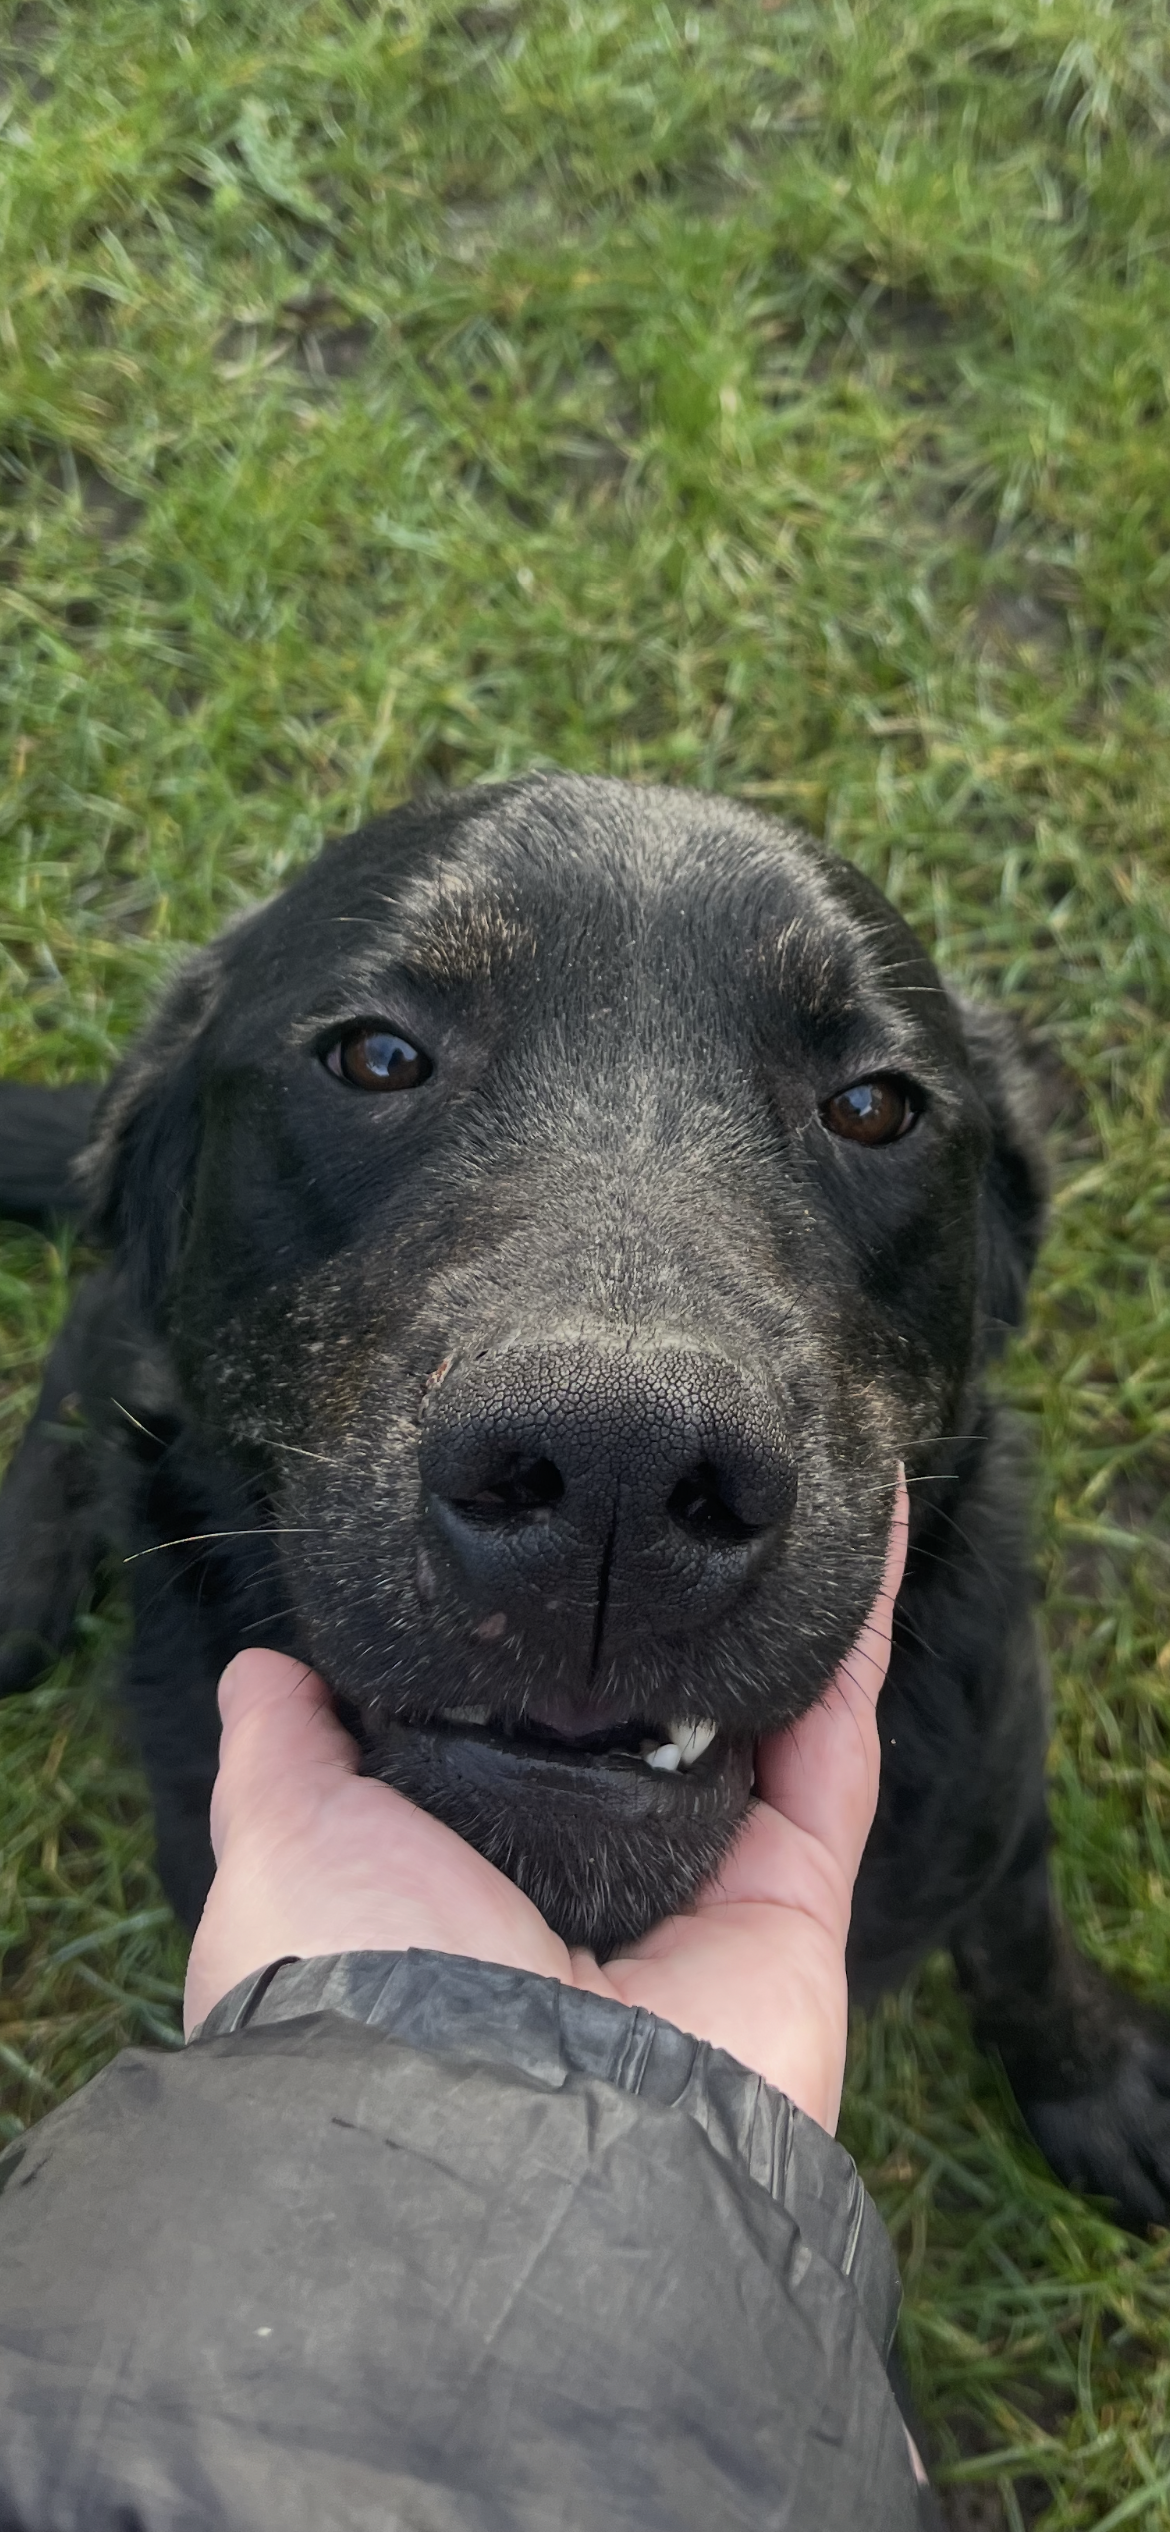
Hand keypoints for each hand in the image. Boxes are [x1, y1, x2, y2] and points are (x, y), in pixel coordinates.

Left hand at [185, 1482, 907, 2132]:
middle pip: (648, 1734)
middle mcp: (584, 1890)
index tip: (547, 1537)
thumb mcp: (280, 1841)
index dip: (528, 1648)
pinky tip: (869, 1529)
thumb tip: (260, 1669)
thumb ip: (282, 1753)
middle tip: (679, 1494)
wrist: (489, 2134)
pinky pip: (838, 1756)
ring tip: (791, 1479)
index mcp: (459, 1880)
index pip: (509, 1743)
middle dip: (665, 1627)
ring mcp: (700, 1901)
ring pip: (760, 1726)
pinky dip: (861, 1644)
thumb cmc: (360, 1985)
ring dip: (785, 1611)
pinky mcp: (793, 1910)